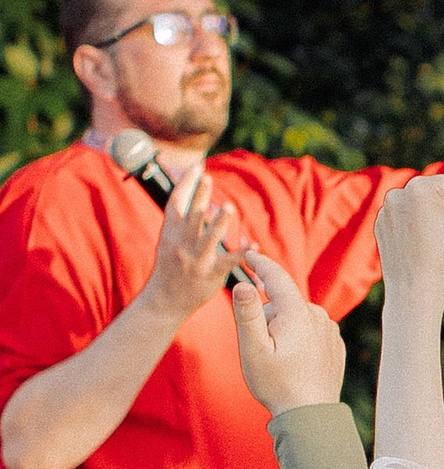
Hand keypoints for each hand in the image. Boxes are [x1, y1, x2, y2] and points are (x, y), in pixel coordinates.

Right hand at [142, 167, 239, 331]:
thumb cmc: (170, 267)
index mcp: (170, 233)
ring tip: (229, 207)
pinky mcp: (210, 274)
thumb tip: (201, 202)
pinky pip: (229, 262)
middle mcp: (181, 243)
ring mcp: (196, 259)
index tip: (197, 167)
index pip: (176, 203)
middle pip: (191, 215)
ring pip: (208, 238)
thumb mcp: (169, 241)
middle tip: (207, 176)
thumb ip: (183, 222)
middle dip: (199, 195)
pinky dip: (242, 253)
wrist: (164, 300)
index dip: (186, 184)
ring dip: (218, 223)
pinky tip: (254, 245)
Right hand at [230, 246, 346, 414]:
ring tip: (278, 359)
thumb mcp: (253, 348)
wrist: (311, 414)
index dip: (261, 264)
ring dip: (283, 328)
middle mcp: (318, 316)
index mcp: (297, 312)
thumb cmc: (277, 383)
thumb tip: (244, 284)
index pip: (277, 277)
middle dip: (268, 316)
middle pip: (284, 303)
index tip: (249, 254)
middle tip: (262, 347)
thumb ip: (247, 313)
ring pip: (297, 318)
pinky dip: (299, 338)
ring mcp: (330, 331)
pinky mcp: (335, 345)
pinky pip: (311, 332)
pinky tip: (293, 361)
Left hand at [374, 173, 443, 308]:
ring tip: (424, 244)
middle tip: (437, 237)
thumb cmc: (442, 257)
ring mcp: (385, 210)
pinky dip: (410, 229)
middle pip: (431, 192)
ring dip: (424, 219)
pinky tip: (412, 248)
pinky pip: (403, 219)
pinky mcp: (379, 225)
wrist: (413, 290)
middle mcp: (397, 193)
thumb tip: (442, 196)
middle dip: (438, 209)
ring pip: (416, 206)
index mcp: (419, 187)